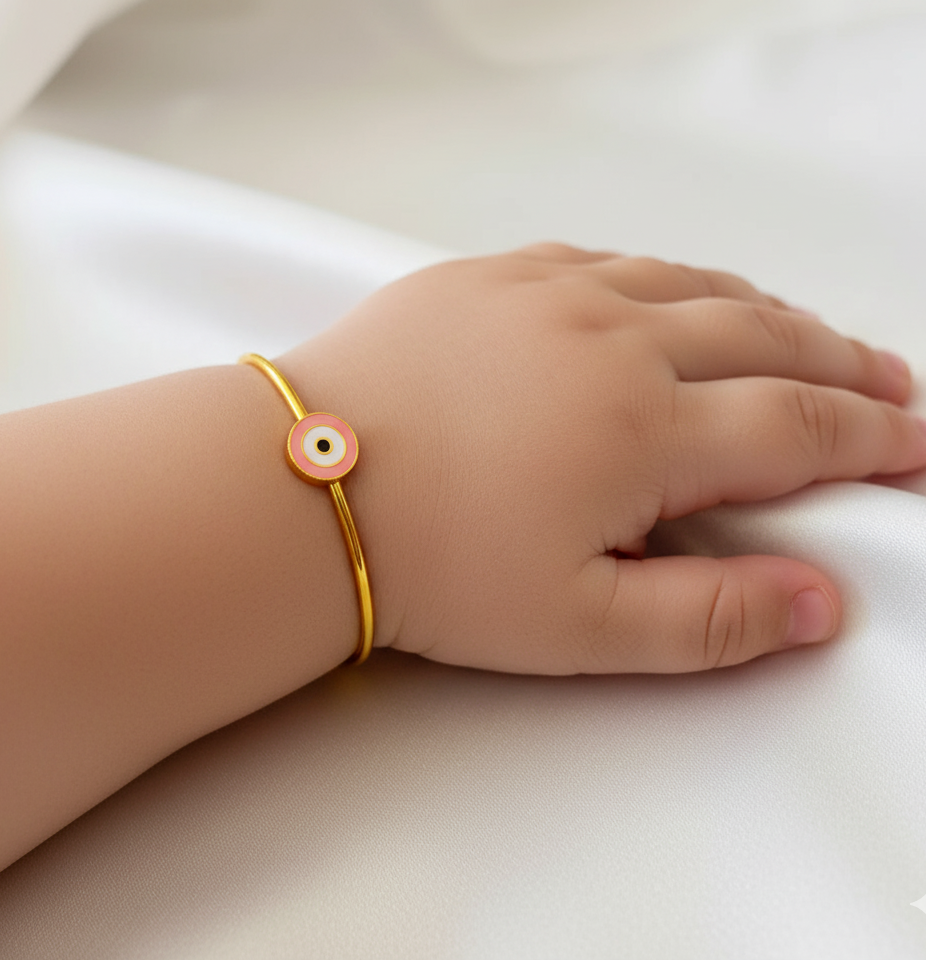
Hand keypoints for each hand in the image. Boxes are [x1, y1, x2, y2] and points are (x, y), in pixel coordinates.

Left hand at [283, 245, 925, 673]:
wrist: (304, 489)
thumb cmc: (432, 566)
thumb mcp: (579, 626)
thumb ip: (710, 618)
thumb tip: (819, 605)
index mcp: (647, 429)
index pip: (800, 425)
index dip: (874, 438)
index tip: (915, 448)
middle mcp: (614, 340)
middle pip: (766, 338)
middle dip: (842, 364)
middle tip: (887, 387)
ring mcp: (551, 294)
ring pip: (694, 285)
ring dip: (765, 313)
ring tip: (803, 338)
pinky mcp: (492, 275)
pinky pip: (607, 257)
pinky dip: (665, 277)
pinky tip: (674, 294)